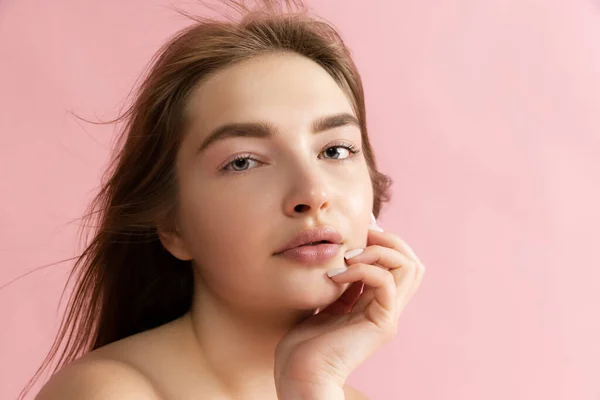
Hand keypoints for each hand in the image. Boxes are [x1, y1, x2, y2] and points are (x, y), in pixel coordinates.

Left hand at [274, 222, 425, 397]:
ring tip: (349, 257)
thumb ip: (340, 283)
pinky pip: (386, 281)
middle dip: (387, 240)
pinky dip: (363, 269)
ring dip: (378, 251)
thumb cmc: (304, 344)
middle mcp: (387, 308)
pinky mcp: (382, 323)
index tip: (356, 234)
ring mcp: (387, 316)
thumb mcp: (325, 303)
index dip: (382, 242)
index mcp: (375, 304)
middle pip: (412, 262)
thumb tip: (343, 255)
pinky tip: (338, 275)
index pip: (398, 264)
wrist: (300, 375)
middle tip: (359, 238)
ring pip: (409, 266)